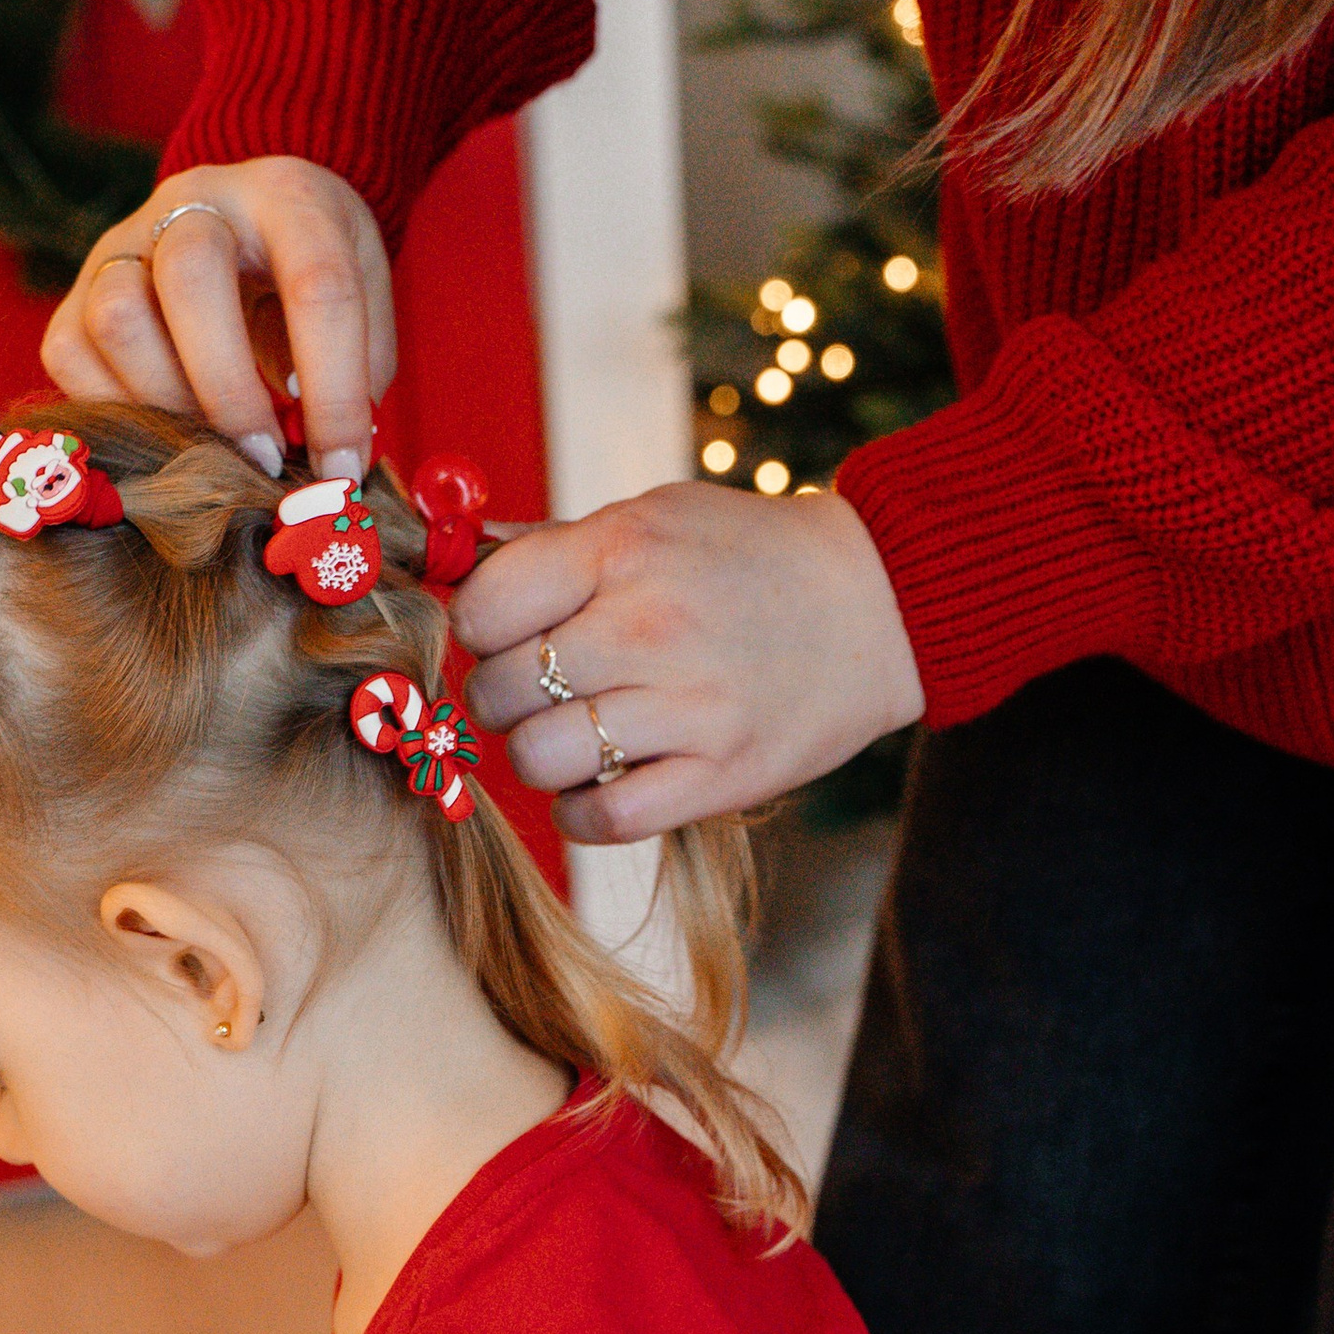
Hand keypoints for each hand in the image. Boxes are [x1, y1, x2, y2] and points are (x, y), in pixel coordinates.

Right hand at [40, 160, 395, 480]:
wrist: (244, 221)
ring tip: (210, 443)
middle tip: (264, 458)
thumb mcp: (364, 296)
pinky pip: (71, 355)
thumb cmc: (307, 271)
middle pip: (191, 277)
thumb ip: (361, 366)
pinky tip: (165, 426)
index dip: (336, 392)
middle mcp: (196, 204)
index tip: (343, 469)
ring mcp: (122, 243)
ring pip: (117, 315)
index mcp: (286, 197)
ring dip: (167, 401)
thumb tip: (332, 459)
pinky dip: (116, 408)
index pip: (317, 286)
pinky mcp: (75, 293)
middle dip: (231, 390)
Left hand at [455, 480, 924, 843]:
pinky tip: (605, 775)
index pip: (485, 606)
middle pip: (498, 689)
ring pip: (537, 758)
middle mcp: (649, 627)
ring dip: (540, 754)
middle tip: (542, 687)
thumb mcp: (656, 517)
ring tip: (578, 730)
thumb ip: (556, 545)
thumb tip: (454, 559)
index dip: (479, 625)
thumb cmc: (750, 557)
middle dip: (502, 694)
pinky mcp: (720, 777)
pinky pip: (599, 817)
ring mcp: (687, 708)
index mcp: (624, 550)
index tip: (506, 631)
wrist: (879, 604)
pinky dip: (582, 807)